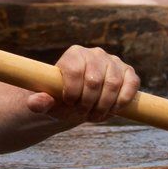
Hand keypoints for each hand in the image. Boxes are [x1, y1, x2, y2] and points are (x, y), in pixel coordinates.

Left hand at [26, 44, 140, 123]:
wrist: (79, 102)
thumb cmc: (60, 99)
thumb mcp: (47, 102)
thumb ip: (39, 102)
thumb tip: (36, 102)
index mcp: (74, 54)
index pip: (75, 71)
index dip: (72, 92)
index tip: (69, 103)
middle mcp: (95, 53)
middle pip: (94, 80)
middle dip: (88, 102)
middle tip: (82, 113)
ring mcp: (113, 62)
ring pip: (113, 84)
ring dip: (104, 105)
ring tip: (94, 115)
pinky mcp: (128, 72)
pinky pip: (131, 84)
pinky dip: (122, 100)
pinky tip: (112, 110)